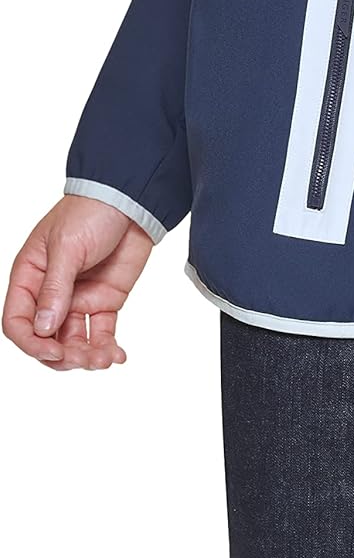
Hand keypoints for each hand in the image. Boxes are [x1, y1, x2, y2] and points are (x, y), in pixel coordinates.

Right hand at [3, 195, 153, 369]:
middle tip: (85, 358)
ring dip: (87, 356)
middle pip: (45, 338)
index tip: (55, 350)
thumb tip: (43, 328)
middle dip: (63, 355)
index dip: (32, 342)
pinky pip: (101, 333)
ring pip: (73, 342)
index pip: (18, 321)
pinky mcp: (104, 300)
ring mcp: (78, 298)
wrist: (131, 199)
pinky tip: (117, 355)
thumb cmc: (90, 211)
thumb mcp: (67, 247)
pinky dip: (107, 348)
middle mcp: (50, 292)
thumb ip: (55, 289)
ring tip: (106, 357)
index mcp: (30, 276)